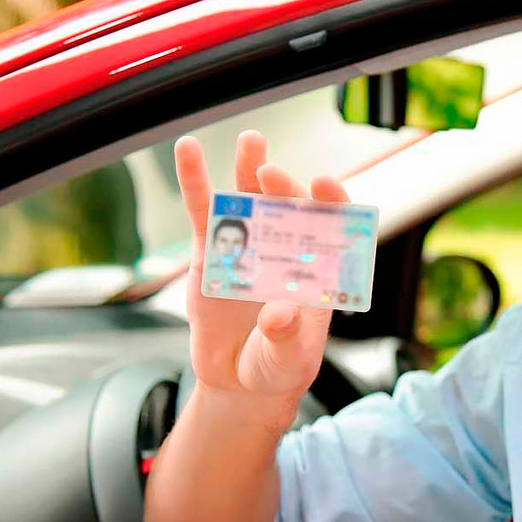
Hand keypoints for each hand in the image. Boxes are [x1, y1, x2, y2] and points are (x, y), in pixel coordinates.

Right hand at [175, 131, 349, 401]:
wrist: (239, 382)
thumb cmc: (278, 368)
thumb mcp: (289, 360)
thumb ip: (286, 338)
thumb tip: (279, 313)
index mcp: (319, 271)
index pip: (334, 227)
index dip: (332, 202)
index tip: (323, 184)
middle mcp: (287, 251)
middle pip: (290, 208)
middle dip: (284, 188)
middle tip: (270, 173)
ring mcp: (249, 248)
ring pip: (250, 200)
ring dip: (249, 169)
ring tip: (251, 139)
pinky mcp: (211, 254)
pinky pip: (204, 214)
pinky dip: (195, 181)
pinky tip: (187, 150)